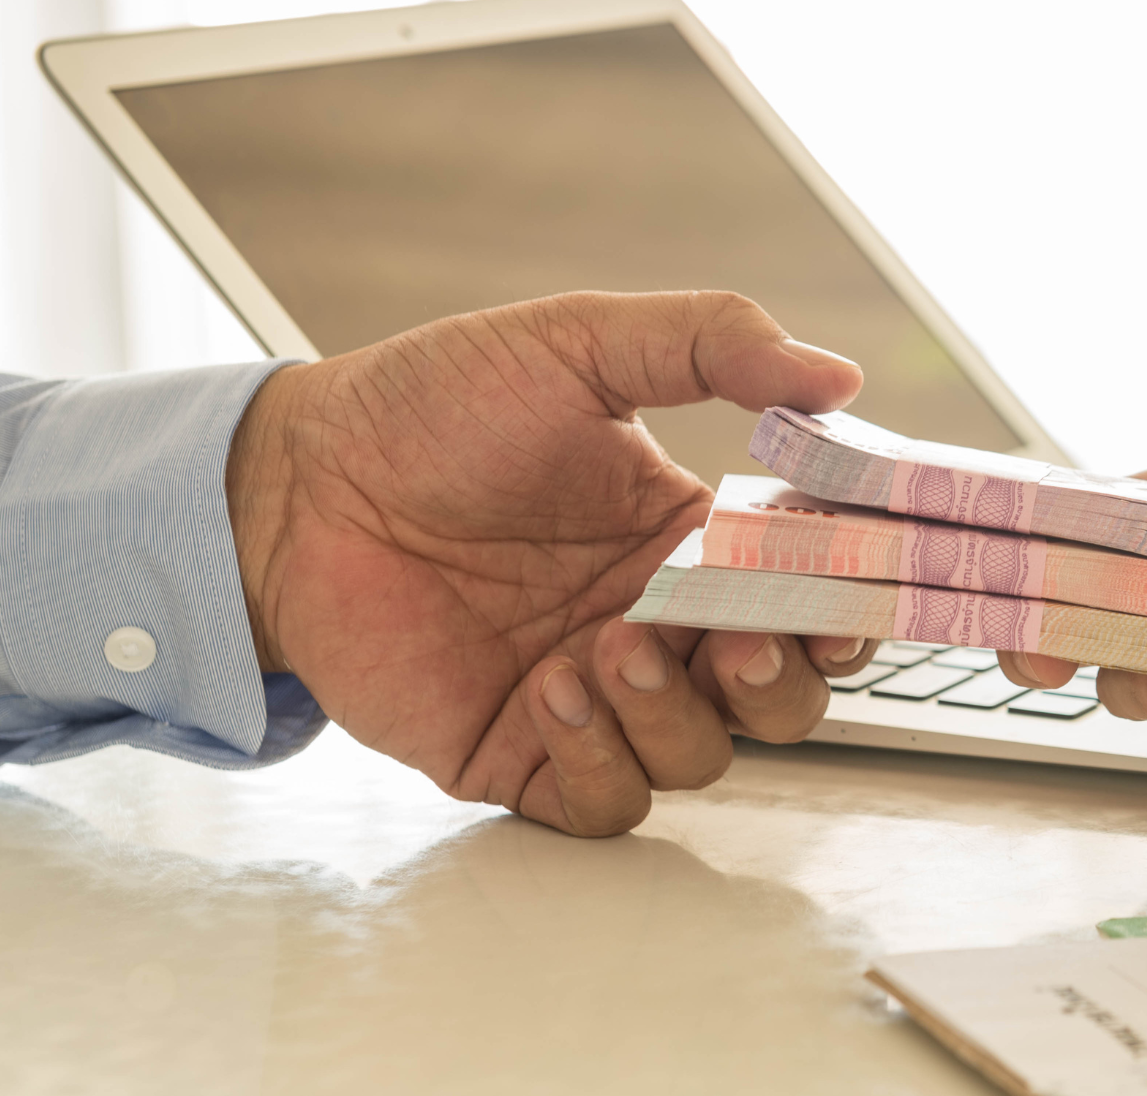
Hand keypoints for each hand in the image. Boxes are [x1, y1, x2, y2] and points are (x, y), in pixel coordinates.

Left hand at [226, 290, 876, 835]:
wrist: (297, 483)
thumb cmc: (434, 405)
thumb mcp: (579, 343)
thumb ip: (712, 344)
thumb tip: (840, 376)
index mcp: (692, 536)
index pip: (812, 591)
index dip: (849, 601)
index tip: (848, 586)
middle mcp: (660, 622)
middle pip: (782, 695)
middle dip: (782, 680)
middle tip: (741, 638)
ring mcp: (595, 695)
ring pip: (704, 755)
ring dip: (678, 712)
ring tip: (613, 644)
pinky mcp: (522, 753)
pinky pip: (605, 802)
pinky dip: (601, 760)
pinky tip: (552, 685)